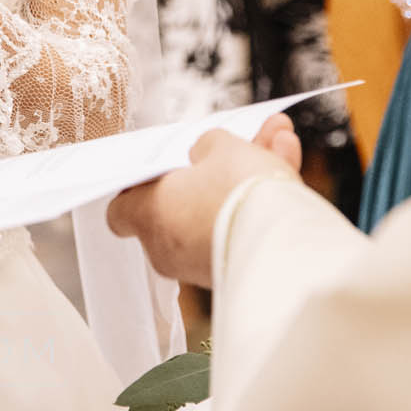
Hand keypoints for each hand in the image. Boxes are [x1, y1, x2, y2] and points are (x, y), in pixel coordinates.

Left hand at [106, 116, 303, 286]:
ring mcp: (203, 265)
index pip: (122, 211)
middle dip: (211, 171)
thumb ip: (206, 148)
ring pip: (222, 210)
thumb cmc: (238, 193)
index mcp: (150, 214)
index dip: (137, 190)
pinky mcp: (239, 272)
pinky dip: (263, 200)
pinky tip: (287, 158)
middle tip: (234, 145)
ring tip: (277, 139)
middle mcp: (170, 248)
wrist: (286, 246)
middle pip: (182, 203)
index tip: (157, 174)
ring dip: (247, 177)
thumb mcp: (221, 147)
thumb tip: (204, 156)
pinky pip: (245, 227)